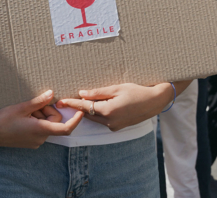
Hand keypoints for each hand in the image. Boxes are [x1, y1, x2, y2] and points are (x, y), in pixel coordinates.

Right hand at [0, 90, 82, 148]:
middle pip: (54, 122)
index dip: (75, 120)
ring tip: (25, 111)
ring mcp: (35, 141)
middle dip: (47, 111)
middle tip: (34, 105)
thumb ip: (38, 102)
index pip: (65, 128)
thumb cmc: (3, 120)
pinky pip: (40, 129)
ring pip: (46, 125)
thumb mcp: (21, 107)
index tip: (80, 111)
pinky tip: (23, 116)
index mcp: (40, 130)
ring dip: (40, 115)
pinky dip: (36, 121)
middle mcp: (40, 138)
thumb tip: (52, 94)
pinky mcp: (30, 141)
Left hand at [56, 83, 172, 131]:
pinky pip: (103, 120)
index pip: (85, 107)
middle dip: (77, 108)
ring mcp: (114, 126)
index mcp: (108, 111)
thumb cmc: (137, 91)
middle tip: (66, 101)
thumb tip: (82, 93)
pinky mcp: (118, 127)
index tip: (61, 101)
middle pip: (88, 114)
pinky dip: (97, 114)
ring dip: (87, 111)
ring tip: (77, 102)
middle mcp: (110, 122)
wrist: (154, 102)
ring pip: (95, 118)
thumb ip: (98, 92)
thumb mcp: (116, 88)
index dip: (72, 103)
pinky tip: (94, 106)